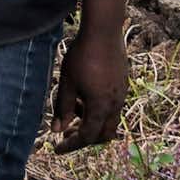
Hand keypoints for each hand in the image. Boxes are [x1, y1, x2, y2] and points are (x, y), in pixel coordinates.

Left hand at [49, 27, 128, 151]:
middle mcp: (115, 104)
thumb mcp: (67, 83)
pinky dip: (97, 109)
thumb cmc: (82, 56)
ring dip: (91, 122)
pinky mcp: (122, 85)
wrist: (104, 31)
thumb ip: (62, 108)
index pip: (86, 137)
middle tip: (66, 134)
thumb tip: (57, 131)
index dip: (70, 145)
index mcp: (101, 107)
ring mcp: (121, 94)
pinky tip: (83, 94)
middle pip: (103, 135)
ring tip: (73, 107)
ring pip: (108, 120)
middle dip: (85, 138)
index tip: (56, 148)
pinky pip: (112, 106)